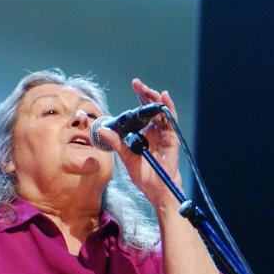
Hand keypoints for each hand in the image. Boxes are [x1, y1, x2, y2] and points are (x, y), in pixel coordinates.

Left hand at [96, 78, 180, 207]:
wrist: (158, 190)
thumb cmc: (144, 177)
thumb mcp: (126, 158)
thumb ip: (116, 143)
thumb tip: (101, 129)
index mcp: (144, 133)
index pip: (141, 111)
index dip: (139, 98)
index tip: (135, 84)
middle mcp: (155, 131)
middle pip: (152, 108)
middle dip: (146, 94)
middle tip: (138, 84)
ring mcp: (164, 134)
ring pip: (162, 111)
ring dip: (156, 99)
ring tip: (149, 90)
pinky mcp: (172, 139)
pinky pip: (171, 121)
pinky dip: (169, 109)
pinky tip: (164, 99)